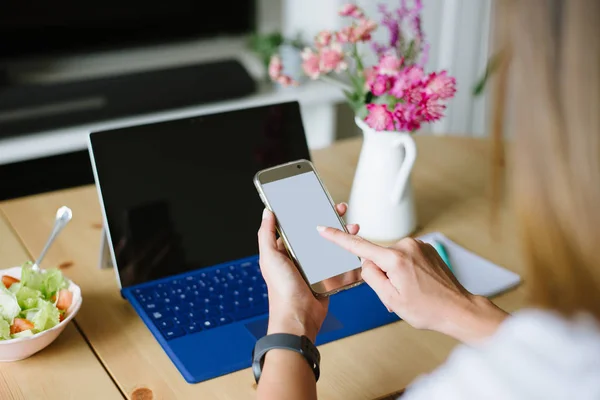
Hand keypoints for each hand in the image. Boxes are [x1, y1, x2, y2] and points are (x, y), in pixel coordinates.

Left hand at [258, 203, 358, 341]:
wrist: (299, 317)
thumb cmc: (281, 290)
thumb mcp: (269, 258)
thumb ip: (266, 234)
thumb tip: (267, 212)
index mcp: (285, 250)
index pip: (296, 226)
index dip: (306, 213)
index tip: (316, 201)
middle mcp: (300, 256)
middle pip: (317, 232)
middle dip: (329, 219)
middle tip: (339, 208)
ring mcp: (315, 265)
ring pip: (330, 243)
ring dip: (341, 232)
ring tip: (350, 224)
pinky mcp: (329, 275)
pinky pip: (339, 259)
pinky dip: (347, 250)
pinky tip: (353, 242)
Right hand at [317, 229, 508, 343]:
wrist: (458, 309)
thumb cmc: (428, 309)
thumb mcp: (390, 299)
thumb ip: (371, 277)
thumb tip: (366, 264)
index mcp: (395, 259)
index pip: (359, 246)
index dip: (338, 238)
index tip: (324, 228)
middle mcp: (407, 246)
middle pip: (378, 257)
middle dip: (382, 274)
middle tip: (399, 294)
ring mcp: (418, 245)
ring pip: (391, 258)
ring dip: (395, 273)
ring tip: (411, 291)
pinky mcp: (426, 248)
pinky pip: (405, 257)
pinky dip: (405, 270)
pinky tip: (418, 284)